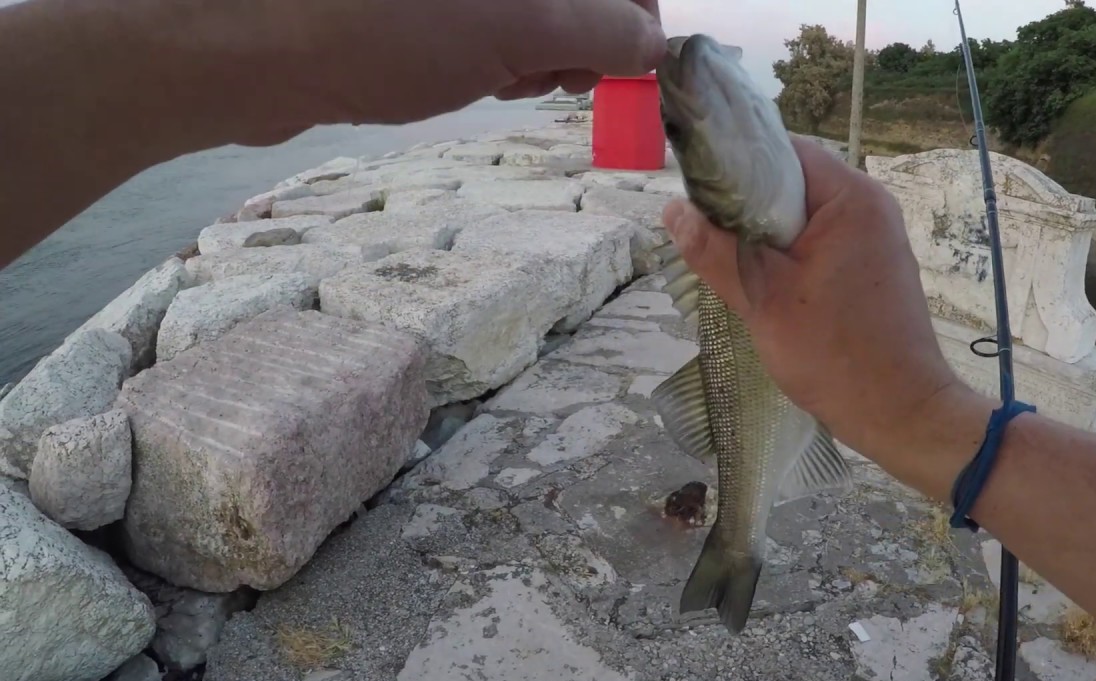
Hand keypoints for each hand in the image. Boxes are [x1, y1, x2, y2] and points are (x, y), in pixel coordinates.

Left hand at [234, 0, 664, 135]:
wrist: (261, 45)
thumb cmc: (397, 28)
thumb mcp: (528, 27)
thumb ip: (609, 28)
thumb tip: (655, 42)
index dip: (638, 10)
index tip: (635, 60)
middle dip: (588, 32)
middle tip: (563, 78)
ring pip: (539, 8)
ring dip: (545, 49)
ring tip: (510, 79)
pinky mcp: (427, 2)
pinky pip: (494, 18)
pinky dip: (504, 50)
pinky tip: (480, 77)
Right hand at [661, 138, 967, 463]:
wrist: (900, 412)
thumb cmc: (834, 354)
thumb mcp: (763, 300)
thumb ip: (715, 251)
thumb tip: (673, 211)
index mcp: (850, 197)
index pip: (781, 151)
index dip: (734, 165)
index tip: (696, 191)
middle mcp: (869, 205)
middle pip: (790, 182)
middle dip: (744, 206)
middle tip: (704, 233)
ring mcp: (874, 236)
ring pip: (801, 217)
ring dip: (763, 235)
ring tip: (727, 261)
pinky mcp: (871, 265)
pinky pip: (819, 242)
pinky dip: (788, 255)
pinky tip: (762, 283)